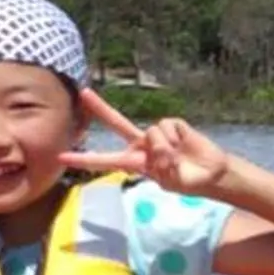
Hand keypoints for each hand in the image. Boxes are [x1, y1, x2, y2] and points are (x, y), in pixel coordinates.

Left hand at [58, 88, 232, 196]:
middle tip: (82, 92)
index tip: (61, 156)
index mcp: (134, 162)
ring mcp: (156, 134)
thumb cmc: (188, 180)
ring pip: (150, 131)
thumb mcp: (171, 182)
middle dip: (100, 107)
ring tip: (177, 157)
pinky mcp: (173, 125)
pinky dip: (175, 138)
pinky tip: (184, 144)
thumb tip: (158, 148)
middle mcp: (141, 145)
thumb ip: (161, 166)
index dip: (83, 158)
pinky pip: (167, 126)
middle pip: (116, 122)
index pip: (103, 160)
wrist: (213, 174)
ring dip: (165, 147)